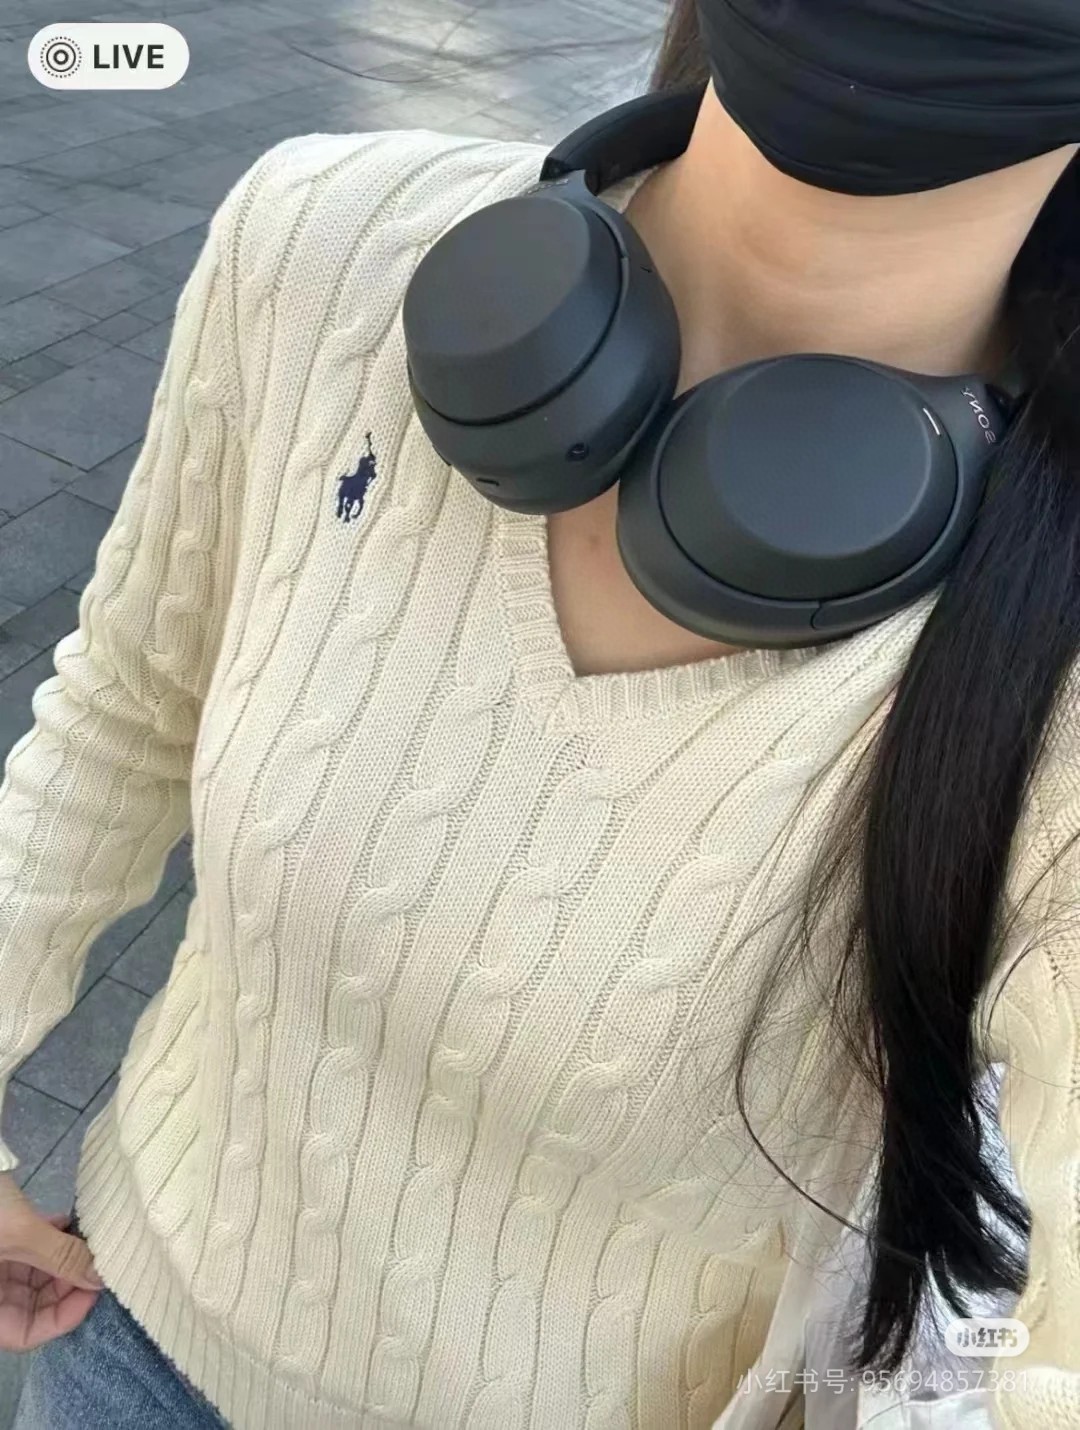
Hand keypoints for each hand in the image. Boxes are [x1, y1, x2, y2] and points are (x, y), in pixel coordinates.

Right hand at [0, 1174, 102, 1349]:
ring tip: (87, 1239)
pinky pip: (27, 1252)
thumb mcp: (20, 1234)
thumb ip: (61, 1257)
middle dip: (67, 1284)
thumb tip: (101, 1278)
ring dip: (63, 1259)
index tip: (94, 1290)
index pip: (24, 1335)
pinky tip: (67, 1223)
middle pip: (32, 1306)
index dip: (62, 1318)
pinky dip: (49, 1241)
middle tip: (97, 1260)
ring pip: (34, 1278)